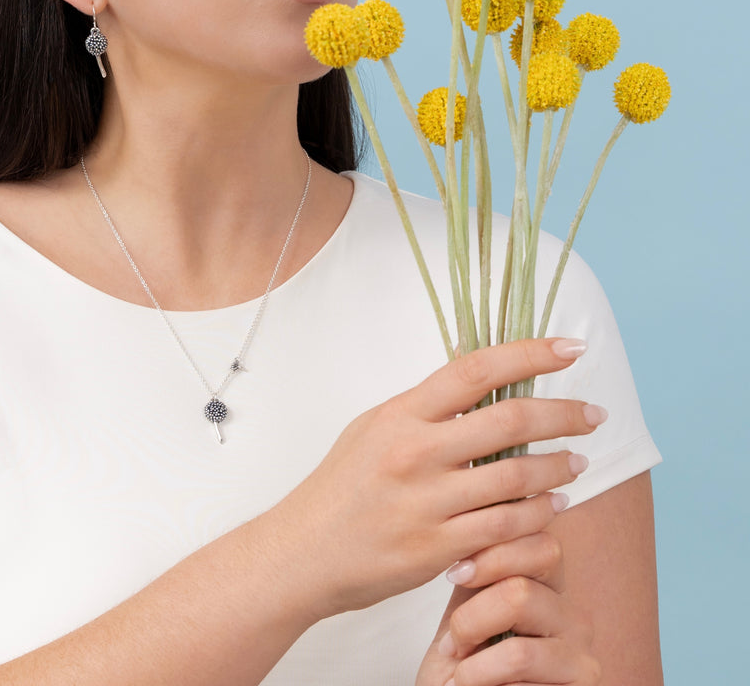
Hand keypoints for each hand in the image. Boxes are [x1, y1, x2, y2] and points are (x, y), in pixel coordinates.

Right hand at [266, 338, 606, 618]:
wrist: (305, 551)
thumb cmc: (341, 487)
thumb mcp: (373, 429)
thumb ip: (424, 410)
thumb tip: (480, 384)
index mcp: (401, 414)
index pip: (474, 370)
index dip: (529, 353)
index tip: (570, 348)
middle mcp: (415, 452)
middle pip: (509, 420)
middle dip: (564, 414)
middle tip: (594, 415)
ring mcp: (427, 502)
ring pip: (517, 477)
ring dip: (559, 468)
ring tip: (577, 462)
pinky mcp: (436, 548)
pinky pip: (505, 527)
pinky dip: (539, 514)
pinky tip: (555, 506)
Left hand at [416, 531, 599, 684]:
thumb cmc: (460, 663)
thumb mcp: (464, 605)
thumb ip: (478, 561)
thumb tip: (475, 486)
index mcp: (545, 586)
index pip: (534, 539)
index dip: (488, 554)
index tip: (455, 575)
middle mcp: (572, 615)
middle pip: (521, 586)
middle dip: (472, 617)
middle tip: (454, 644)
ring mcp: (581, 654)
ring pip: (521, 630)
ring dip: (474, 657)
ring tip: (460, 673)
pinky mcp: (584, 685)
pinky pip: (520, 664)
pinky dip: (482, 678)